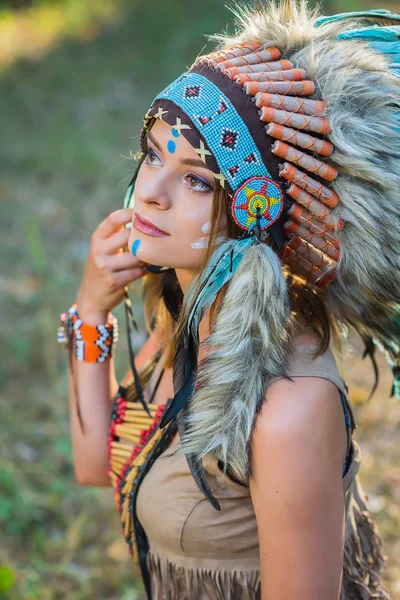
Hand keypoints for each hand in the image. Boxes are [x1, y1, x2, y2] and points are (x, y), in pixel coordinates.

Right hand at [76, 208, 145, 323]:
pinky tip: (146, 270)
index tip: (145, 213)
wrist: (91, 298)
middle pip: (128, 235)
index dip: (130, 213)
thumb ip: (116, 234)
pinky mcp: (113, 281)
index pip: (114, 219)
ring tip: (150, 257)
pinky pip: (137, 272)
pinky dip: (144, 271)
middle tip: (155, 238)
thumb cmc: (104, 268)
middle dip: (143, 238)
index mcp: (97, 238)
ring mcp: (105, 266)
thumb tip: (141, 216)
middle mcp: (98, 250)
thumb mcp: (103, 249)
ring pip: (136, 256)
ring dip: (146, 257)